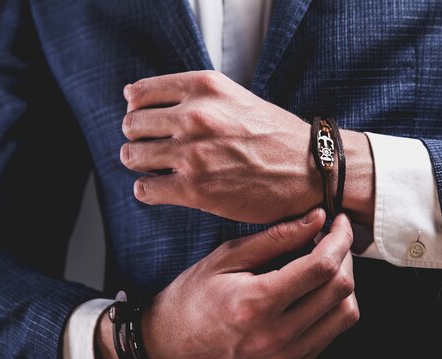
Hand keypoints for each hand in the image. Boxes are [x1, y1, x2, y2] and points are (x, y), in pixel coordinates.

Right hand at [97, 208, 358, 358]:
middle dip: (345, 256)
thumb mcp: (228, 256)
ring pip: (346, 314)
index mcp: (256, 303)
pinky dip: (335, 305)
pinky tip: (317, 288)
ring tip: (326, 263)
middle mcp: (276, 335)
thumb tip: (316, 219)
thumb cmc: (193, 295)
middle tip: (331, 238)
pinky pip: (333, 332)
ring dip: (344, 282)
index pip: (320, 267)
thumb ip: (276, 237)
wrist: (173, 345)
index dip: (338, 238)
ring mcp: (286, 355)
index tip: (338, 222)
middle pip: (339, 290)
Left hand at [119, 70, 373, 225]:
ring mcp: (193, 153)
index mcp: (204, 87)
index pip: (139, 93)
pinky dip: (149, 190)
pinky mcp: (195, 189)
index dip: (139, 110)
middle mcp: (195, 115)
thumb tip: (141, 98)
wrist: (310, 170)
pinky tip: (166, 189)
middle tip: (156, 149)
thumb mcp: (236, 97)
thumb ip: (195, 96)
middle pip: (131, 125)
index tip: (150, 123)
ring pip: (132, 156)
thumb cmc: (276, 135)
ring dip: (142, 164)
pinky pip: (144, 188)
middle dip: (140, 138)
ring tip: (161, 169)